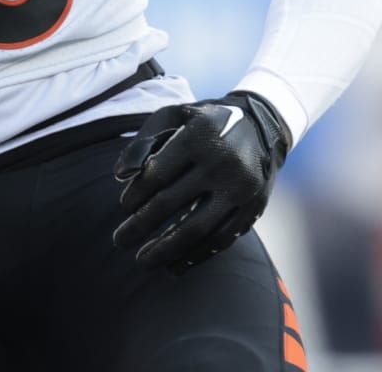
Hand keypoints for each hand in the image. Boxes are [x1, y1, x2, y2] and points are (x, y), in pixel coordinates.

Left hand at [112, 91, 291, 272]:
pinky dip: (196, 256)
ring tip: (143, 261)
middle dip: (140, 226)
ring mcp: (240, 189)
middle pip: (171, 203)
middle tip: (120, 241)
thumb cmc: (205, 122)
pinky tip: (174, 266)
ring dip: (166, 249)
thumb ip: (144, 141)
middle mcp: (221, 163)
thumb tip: (119, 176)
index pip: (157, 174)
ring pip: (197, 229)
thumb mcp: (174, 115)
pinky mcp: (253, 208)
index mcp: (198, 138)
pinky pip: (221, 239)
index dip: (135, 195)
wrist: (263, 125)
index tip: (124, 208)